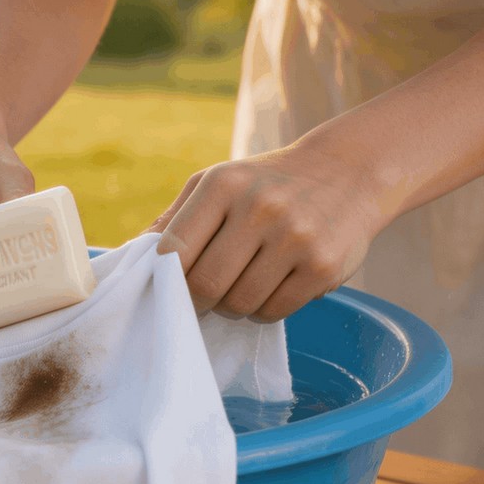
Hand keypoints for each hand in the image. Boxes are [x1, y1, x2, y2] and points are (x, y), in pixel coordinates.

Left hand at [145, 146, 389, 321]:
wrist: (349, 172)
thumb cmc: (266, 183)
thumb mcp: (218, 182)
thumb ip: (175, 218)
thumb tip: (134, 256)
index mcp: (223, 185)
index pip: (174, 250)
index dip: (166, 279)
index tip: (169, 287)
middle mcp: (259, 208)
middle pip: (205, 286)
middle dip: (197, 301)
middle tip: (204, 298)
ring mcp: (295, 238)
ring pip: (240, 304)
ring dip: (232, 307)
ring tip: (240, 288)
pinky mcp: (323, 266)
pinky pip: (275, 311)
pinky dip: (264, 310)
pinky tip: (270, 288)